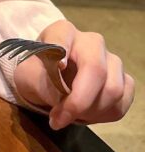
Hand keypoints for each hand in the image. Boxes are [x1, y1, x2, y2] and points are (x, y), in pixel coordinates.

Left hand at [12, 20, 134, 129]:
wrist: (50, 84)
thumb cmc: (37, 75)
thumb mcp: (27, 77)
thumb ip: (40, 82)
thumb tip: (60, 96)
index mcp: (63, 32)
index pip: (63, 36)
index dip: (62, 50)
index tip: (59, 65)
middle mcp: (92, 42)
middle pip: (97, 69)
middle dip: (79, 101)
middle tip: (59, 118)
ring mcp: (112, 61)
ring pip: (113, 90)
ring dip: (89, 112)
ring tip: (69, 115)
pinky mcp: (124, 81)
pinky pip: (121, 104)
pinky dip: (102, 116)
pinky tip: (84, 114)